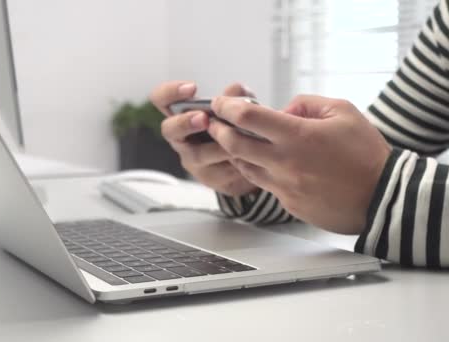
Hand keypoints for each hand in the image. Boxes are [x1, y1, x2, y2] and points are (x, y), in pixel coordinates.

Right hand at [149, 81, 257, 195]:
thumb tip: (234, 89)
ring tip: (236, 141)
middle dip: (185, 123)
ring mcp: (191, 158)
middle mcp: (181, 136)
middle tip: (204, 118)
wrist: (252, 161)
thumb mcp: (241, 108)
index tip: (192, 88)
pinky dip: (231, 164)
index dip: (170, 92)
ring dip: (216, 146)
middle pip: (168, 129)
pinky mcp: (207, 177)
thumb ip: (237, 97)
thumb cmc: (237, 128)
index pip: (162, 99)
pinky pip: (215, 172)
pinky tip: (245, 158)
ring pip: (195, 154)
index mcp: (183, 113)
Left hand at [208, 95, 390, 233]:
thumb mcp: (343, 111)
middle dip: (218, 130)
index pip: (248, 117)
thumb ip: (306, 104)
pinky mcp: (287, 203)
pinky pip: (263, 184)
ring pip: (244, 166)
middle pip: (234, 144)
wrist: (383, 197)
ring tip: (231, 140)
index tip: (220, 102)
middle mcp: (285, 162)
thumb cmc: (366, 153)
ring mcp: (284, 186)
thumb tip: (282, 110)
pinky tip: (259, 161)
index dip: (227, 106)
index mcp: (298, 136)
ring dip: (233, 152)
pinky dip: (256, 170)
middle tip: (212, 122)